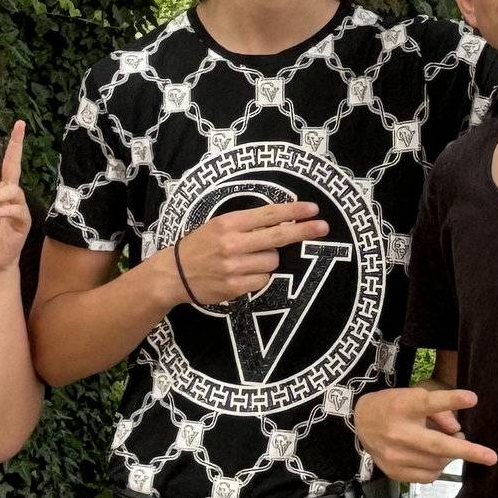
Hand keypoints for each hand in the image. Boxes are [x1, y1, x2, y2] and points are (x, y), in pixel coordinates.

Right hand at [172, 199, 326, 304]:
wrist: (174, 274)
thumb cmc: (200, 245)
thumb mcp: (219, 225)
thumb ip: (247, 223)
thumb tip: (283, 222)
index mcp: (228, 223)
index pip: (268, 215)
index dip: (293, 212)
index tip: (313, 210)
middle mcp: (232, 244)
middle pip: (277, 237)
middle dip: (303, 232)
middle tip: (323, 227)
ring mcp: (234, 267)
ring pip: (272, 262)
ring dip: (267, 260)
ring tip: (247, 259)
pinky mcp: (234, 287)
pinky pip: (263, 281)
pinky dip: (259, 277)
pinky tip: (243, 274)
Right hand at [353, 385, 497, 483]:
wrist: (361, 422)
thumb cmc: (394, 406)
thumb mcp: (413, 396)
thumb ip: (439, 410)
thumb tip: (457, 430)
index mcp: (403, 407)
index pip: (429, 403)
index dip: (451, 400)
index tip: (473, 398)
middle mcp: (398, 433)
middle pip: (437, 445)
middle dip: (467, 451)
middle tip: (490, 457)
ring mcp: (394, 456)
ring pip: (436, 463)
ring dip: (451, 456)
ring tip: (451, 445)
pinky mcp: (393, 472)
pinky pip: (427, 477)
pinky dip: (438, 468)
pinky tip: (435, 458)